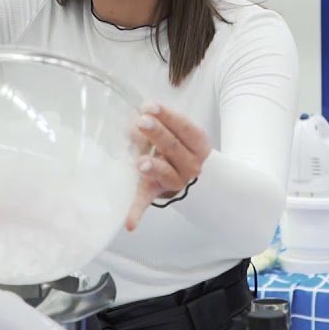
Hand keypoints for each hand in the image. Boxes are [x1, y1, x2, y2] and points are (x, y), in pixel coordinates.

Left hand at [125, 103, 210, 230]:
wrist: (193, 175)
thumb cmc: (179, 146)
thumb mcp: (178, 132)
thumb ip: (160, 122)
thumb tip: (136, 112)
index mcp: (198, 145)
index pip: (185, 128)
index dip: (168, 117)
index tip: (150, 106)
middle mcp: (190, 165)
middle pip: (174, 147)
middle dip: (157, 134)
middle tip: (142, 122)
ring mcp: (175, 181)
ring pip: (165, 174)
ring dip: (154, 168)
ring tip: (141, 163)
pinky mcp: (156, 193)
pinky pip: (147, 202)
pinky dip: (136, 212)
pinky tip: (130, 224)